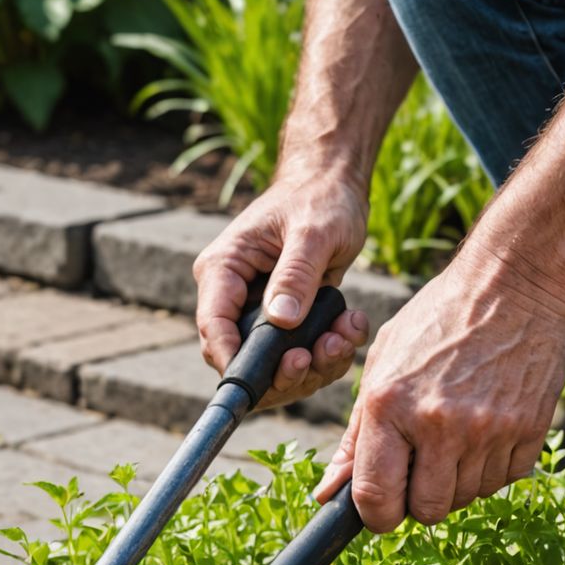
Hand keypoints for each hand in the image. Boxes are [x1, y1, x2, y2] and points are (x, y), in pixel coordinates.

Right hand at [193, 170, 370, 408]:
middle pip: (241, 356)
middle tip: (318, 356)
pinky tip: (350, 326)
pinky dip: (329, 353)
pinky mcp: (287, 320)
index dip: (234, 360)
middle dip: (283, 370)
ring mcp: (260, 310)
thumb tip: (280, 320)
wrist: (337, 186)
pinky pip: (302, 354)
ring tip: (344, 335)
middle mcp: (235, 295)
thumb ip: (295, 275)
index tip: (268, 378)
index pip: (213, 326)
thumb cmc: (320, 197)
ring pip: (274, 365)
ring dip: (314, 364)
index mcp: (224, 269)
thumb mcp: (312, 232)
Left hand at [315, 252, 564, 531]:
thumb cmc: (438, 320)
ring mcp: (487, 430)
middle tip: (421, 466)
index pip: (376, 498)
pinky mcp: (527, 431)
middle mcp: (438, 423)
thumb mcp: (382, 364)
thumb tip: (329, 493)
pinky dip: (492, 467)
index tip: (379, 509)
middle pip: (426, 510)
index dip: (375, 516)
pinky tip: (486, 428)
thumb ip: (355, 434)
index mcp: (389, 405)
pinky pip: (503, 480)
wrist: (512, 285)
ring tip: (456, 434)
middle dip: (419, 499)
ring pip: (465, 498)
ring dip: (456, 481)